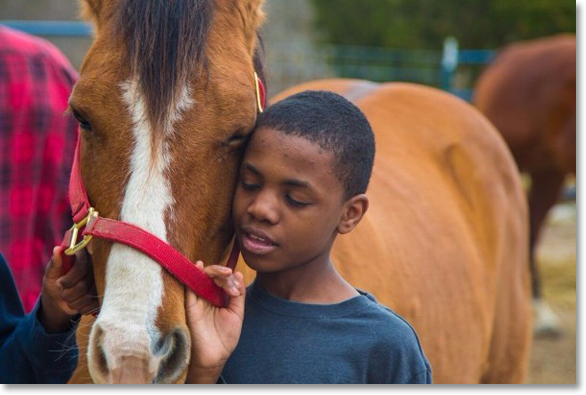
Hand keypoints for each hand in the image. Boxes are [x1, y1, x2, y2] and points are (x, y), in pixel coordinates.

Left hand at [39, 246, 98, 332]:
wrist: (58, 299)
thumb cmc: (55, 281)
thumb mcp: (51, 272)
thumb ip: (55, 262)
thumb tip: (57, 249)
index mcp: (83, 256)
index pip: (82, 266)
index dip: (69, 279)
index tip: (59, 283)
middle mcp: (95, 266)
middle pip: (85, 284)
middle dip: (68, 293)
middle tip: (61, 293)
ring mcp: (101, 280)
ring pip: (88, 296)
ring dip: (73, 302)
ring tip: (67, 299)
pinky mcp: (103, 293)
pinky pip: (93, 304)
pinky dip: (81, 308)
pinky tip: (76, 304)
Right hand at [185, 261, 244, 383]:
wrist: (215, 356)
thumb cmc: (226, 337)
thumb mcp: (237, 313)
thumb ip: (238, 294)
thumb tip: (238, 274)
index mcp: (219, 297)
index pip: (222, 279)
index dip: (230, 278)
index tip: (237, 289)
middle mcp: (207, 296)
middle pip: (211, 275)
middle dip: (222, 272)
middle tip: (229, 275)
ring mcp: (198, 300)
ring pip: (200, 277)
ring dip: (213, 271)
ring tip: (225, 273)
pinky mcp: (190, 305)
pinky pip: (188, 286)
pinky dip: (193, 275)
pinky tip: (199, 266)